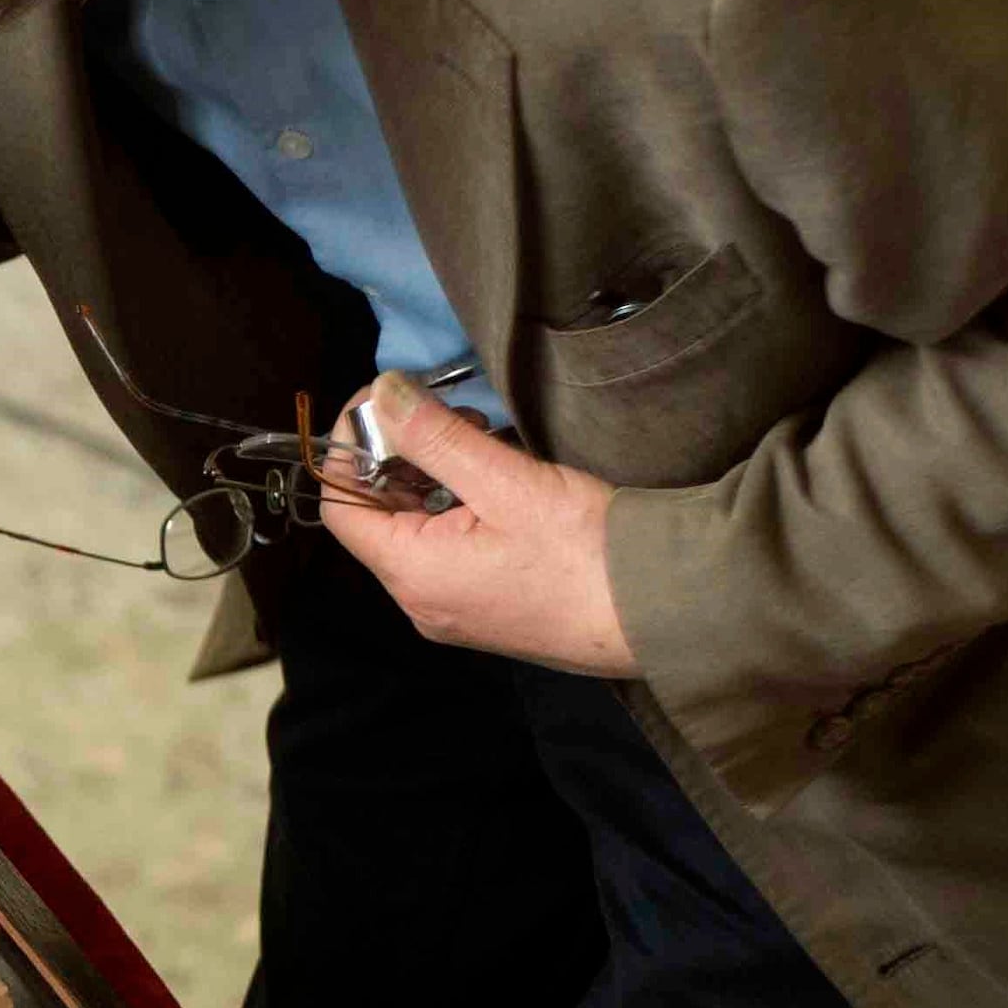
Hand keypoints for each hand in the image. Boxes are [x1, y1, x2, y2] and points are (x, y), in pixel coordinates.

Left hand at [319, 374, 640, 675]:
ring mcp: (456, 608)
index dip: (349, 446)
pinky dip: (463, 503)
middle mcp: (422, 601)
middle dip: (403, 453)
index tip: (385, 400)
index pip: (341, 506)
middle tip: (452, 411)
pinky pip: (451, 545)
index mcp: (413, 574)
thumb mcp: (506, 481)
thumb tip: (382, 394)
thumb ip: (436, 438)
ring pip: (419, 525)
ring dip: (438, 474)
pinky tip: (503, 476)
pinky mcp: (489, 605)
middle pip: (379, 515)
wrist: (667, 613)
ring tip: (485, 437)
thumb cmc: (588, 553)